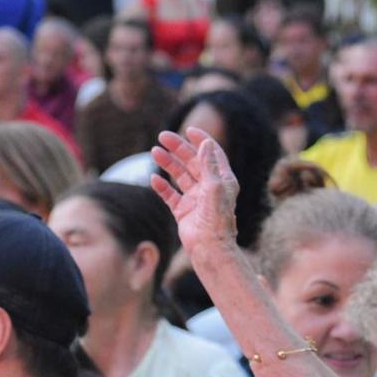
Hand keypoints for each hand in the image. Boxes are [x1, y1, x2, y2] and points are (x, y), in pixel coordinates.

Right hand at [151, 128, 239, 264]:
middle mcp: (210, 188)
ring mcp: (196, 199)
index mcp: (222, 181)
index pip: (212, 154)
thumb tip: (206, 142)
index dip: (201, 140)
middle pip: (193, 161)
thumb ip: (209, 164)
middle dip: (178, 148)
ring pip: (180, 176)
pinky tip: (153, 178)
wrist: (209, 247)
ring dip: (168, 163)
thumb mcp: (215, 187)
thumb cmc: (217, 219)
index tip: (188, 130)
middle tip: (162, 136)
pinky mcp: (184, 211)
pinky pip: (171, 195)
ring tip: (154, 152)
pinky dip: (162, 186)